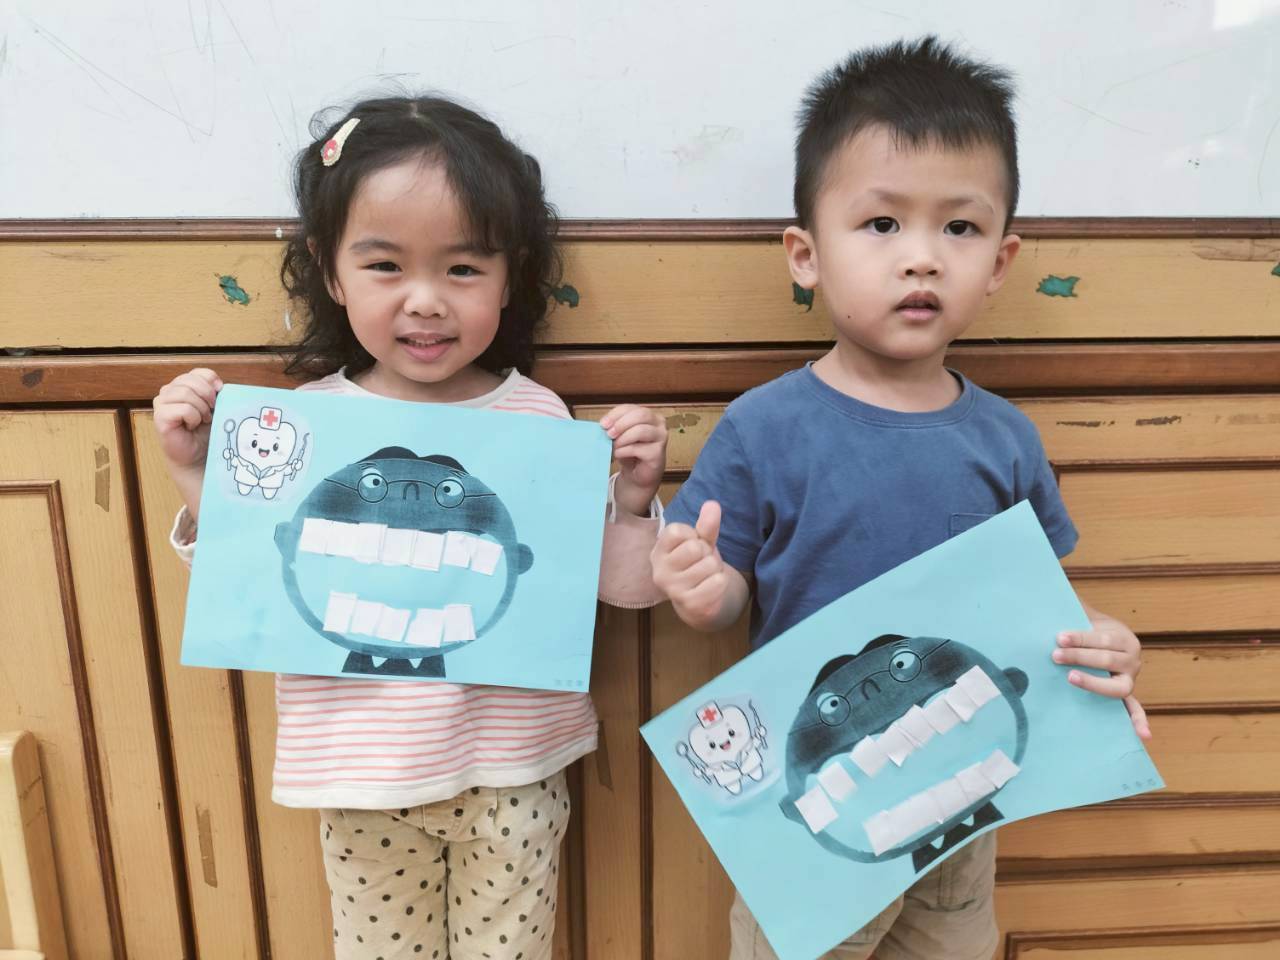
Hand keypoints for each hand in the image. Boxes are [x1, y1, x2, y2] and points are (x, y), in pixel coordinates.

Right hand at [154, 368, 222, 468]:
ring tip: (202, 420)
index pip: (198, 372)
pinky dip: (194, 418)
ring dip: (201, 408)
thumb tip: (220, 385)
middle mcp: (168, 391)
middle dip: (207, 395)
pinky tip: (191, 426)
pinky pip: (184, 409)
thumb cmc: (205, 431)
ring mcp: (161, 403)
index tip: (220, 393)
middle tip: (211, 411)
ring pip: (186, 393)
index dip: (211, 381)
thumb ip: (215, 392)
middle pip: (191, 380)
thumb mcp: (214, 407)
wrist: (198, 455)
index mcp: (182, 385)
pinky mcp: (159, 416)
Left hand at [600, 404, 666, 517]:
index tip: (603, 424)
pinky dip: (624, 451)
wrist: (637, 474)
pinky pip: (638, 448)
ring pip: (640, 430)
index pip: (631, 408)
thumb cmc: (630, 452)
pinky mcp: (658, 453)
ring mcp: (661, 437)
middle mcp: (658, 423)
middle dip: (621, 424)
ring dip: (623, 438)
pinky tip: (619, 454)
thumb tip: (605, 425)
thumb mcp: (620, 436)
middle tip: (609, 434)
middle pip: (640, 415)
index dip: (615, 414)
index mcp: (648, 415)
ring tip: (613, 446)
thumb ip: (615, 427)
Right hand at [651, 500, 739, 629]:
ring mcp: (673, 590)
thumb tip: (712, 505)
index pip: (678, 531)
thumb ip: (706, 525)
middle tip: (701, 563)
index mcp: (658, 552)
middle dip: (706, 553)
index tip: (691, 546)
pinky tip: (710, 588)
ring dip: (714, 569)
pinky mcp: (690, 604)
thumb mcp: (700, 542)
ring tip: (705, 576)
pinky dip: (720, 582)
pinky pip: (718, 582)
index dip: (693, 535)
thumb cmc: (696, 565)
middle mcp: (659, 572)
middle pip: (695, 548)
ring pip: (709, 564)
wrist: (699, 601)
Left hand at [1054, 605, 1150, 739]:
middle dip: (1081, 657)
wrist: (1098, 638)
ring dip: (1094, 683)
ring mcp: (1130, 678)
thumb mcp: (1080, 612)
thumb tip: (1045, 586)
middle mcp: (1131, 658)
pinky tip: (1143, 735)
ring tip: (1070, 678)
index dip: (1081, 638)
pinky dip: (1139, 721)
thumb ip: (1069, 603)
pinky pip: (1135, 709)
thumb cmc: (1083, 626)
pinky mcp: (1125, 694)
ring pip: (1117, 685)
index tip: (1059, 637)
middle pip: (1107, 659)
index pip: (1102, 638)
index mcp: (1122, 636)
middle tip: (1055, 655)